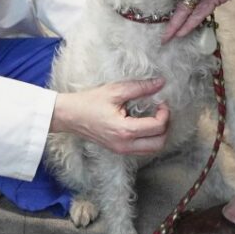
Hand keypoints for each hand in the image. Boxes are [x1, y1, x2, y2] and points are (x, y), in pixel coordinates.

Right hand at [51, 78, 169, 154]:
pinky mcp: (118, 150)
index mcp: (125, 131)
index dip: (165, 113)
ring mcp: (121, 150)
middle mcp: (125, 145)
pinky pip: (142, 150)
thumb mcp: (115, 90)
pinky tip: (143, 124)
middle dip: (165, 127)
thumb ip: (140, 87)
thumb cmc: (89, 102)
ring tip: (153, 118)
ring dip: (158, 135)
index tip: (160, 102)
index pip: (157, 127)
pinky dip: (148, 139)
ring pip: (152, 150)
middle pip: (159, 144)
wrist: (69, 116)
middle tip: (160, 112)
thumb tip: (160, 83)